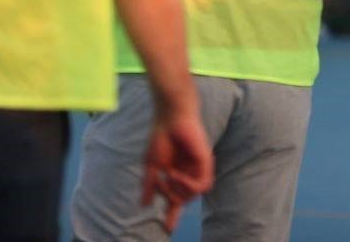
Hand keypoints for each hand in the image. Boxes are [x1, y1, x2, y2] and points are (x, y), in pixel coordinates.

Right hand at [141, 107, 213, 233]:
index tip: (168, 229)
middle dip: (168, 195)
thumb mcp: (151, 166)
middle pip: (182, 199)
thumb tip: (143, 205)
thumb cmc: (161, 138)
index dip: (172, 215)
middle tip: (160, 179)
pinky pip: (201, 186)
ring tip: (169, 174)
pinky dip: (188, 185)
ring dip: (177, 190)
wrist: (170, 119)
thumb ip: (150, 185)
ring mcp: (198, 169)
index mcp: (177, 175)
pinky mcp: (206, 163)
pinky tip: (177, 175)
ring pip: (192, 195)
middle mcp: (189, 174)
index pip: (177, 200)